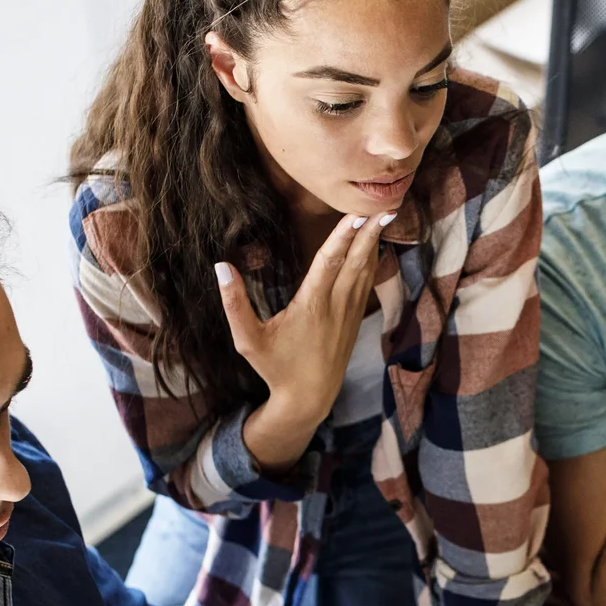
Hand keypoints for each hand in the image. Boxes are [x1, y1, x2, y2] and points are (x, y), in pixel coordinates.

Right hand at [217, 211, 391, 425]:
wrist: (309, 399)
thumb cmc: (275, 368)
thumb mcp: (247, 340)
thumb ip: (234, 303)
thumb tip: (220, 267)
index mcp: (311, 306)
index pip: (329, 264)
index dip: (343, 237)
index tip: (356, 215)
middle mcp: (335, 306)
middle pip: (356, 262)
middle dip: (370, 233)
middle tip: (385, 206)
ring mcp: (349, 313)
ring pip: (365, 271)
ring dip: (374, 243)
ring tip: (384, 216)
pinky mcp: (354, 319)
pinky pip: (366, 283)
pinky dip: (372, 261)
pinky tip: (376, 246)